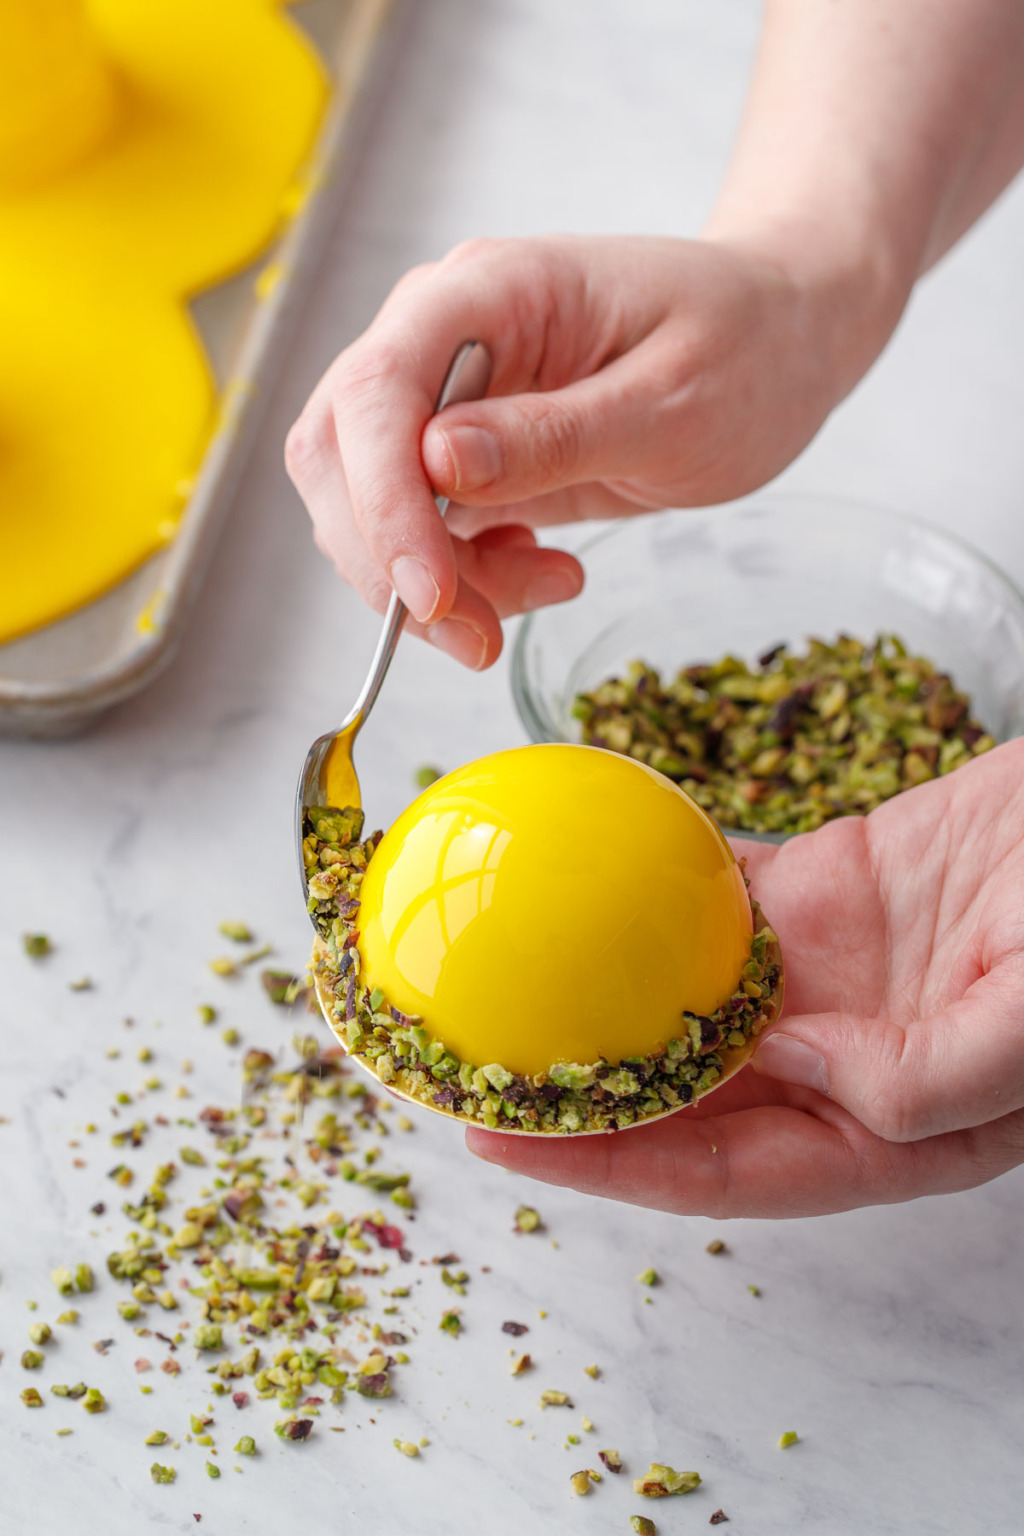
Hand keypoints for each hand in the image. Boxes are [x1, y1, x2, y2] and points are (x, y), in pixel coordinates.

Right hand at [285, 234, 857, 667]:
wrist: (779, 338)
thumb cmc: (746, 345)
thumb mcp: (673, 399)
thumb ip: (556, 432)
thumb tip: (438, 461)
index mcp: (489, 290)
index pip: (377, 389)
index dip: (382, 500)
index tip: (430, 593)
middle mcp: (442, 336)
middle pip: (340, 452)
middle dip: (390, 561)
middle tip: (476, 635)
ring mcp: (446, 397)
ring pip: (367, 507)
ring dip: (433, 581)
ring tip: (546, 585)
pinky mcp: (465, 456)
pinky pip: (421, 533)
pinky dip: (463, 579)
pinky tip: (542, 572)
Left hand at [467, 740, 1023, 1216]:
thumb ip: (918, 1079)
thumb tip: (792, 1068)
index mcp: (897, 1125)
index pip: (730, 1168)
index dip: (613, 1166)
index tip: (506, 1144)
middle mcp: (848, 1057)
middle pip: (688, 1091)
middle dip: (579, 1089)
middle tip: (470, 1063)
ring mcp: (834, 969)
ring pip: (692, 994)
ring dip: (602, 991)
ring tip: (503, 979)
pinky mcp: (831, 887)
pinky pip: (726, 893)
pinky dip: (660, 888)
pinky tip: (590, 875)